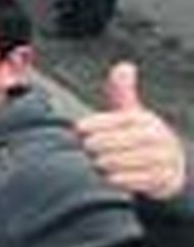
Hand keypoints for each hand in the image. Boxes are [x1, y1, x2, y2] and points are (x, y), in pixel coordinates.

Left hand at [76, 62, 186, 199]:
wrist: (168, 166)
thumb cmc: (137, 137)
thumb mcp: (131, 115)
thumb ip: (122, 93)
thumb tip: (124, 66)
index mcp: (144, 120)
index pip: (116, 120)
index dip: (96, 124)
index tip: (79, 128)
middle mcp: (157, 137)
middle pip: (120, 141)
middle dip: (100, 145)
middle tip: (86, 148)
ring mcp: (163, 159)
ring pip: (128, 160)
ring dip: (108, 163)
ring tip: (94, 163)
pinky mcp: (164, 179)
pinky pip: (138, 180)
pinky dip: (121, 179)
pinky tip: (107, 179)